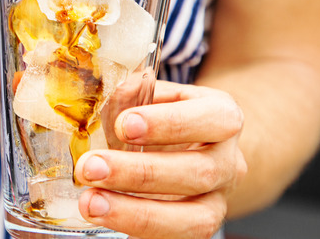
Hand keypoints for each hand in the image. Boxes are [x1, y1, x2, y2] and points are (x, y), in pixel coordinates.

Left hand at [73, 80, 246, 238]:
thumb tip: (103, 93)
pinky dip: (136, 231)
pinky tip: (104, 219)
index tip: (124, 124)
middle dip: (139, 173)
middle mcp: (228, 162)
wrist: (196, 147)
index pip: (213, 119)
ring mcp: (218, 201)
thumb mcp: (156, 96)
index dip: (169, 123)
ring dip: (134, 212)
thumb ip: (133, 94)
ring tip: (91, 203)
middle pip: (198, 172)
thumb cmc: (166, 115)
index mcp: (223, 118)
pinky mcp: (198, 228)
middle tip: (91, 167)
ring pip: (193, 219)